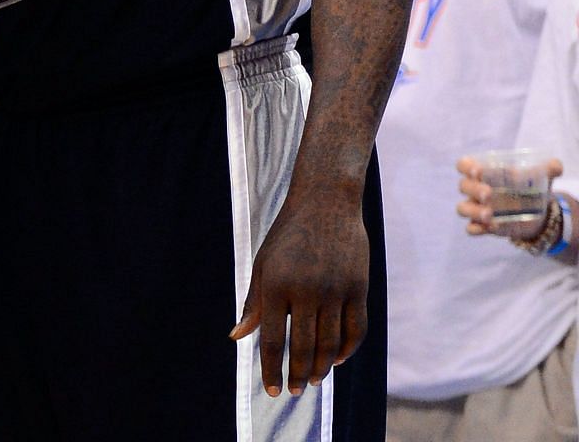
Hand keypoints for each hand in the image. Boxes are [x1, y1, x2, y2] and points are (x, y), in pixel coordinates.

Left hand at [229, 186, 368, 397]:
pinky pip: (356, 329)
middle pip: (304, 347)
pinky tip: (338, 360)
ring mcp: (335, 289)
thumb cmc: (287, 237)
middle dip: (298, 374)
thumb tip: (236, 337)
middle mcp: (305, 290)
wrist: (325, 203)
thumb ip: (254, 304)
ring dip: (323, 368)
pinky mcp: (358, 287)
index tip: (272, 391)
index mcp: (275, 284)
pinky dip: (348, 350)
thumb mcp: (263, 265)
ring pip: (331, 343)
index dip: (271, 369)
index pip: (271, 339)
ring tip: (314, 380)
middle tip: (296, 391)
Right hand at [458, 155, 563, 238]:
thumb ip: (549, 169)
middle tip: (489, 194)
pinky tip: (490, 228)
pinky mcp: (483, 226)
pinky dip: (477, 228)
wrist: (538, 214)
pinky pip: (471, 228)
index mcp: (484, 173)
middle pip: (463, 186)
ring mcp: (478, 208)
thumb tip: (555, 165)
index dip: (466, 167)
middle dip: (474, 189)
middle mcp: (476, 189)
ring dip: (473, 211)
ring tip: (489, 215)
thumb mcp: (541, 177)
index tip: (478, 171)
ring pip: (462, 208)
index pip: (464, 165)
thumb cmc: (531, 189)